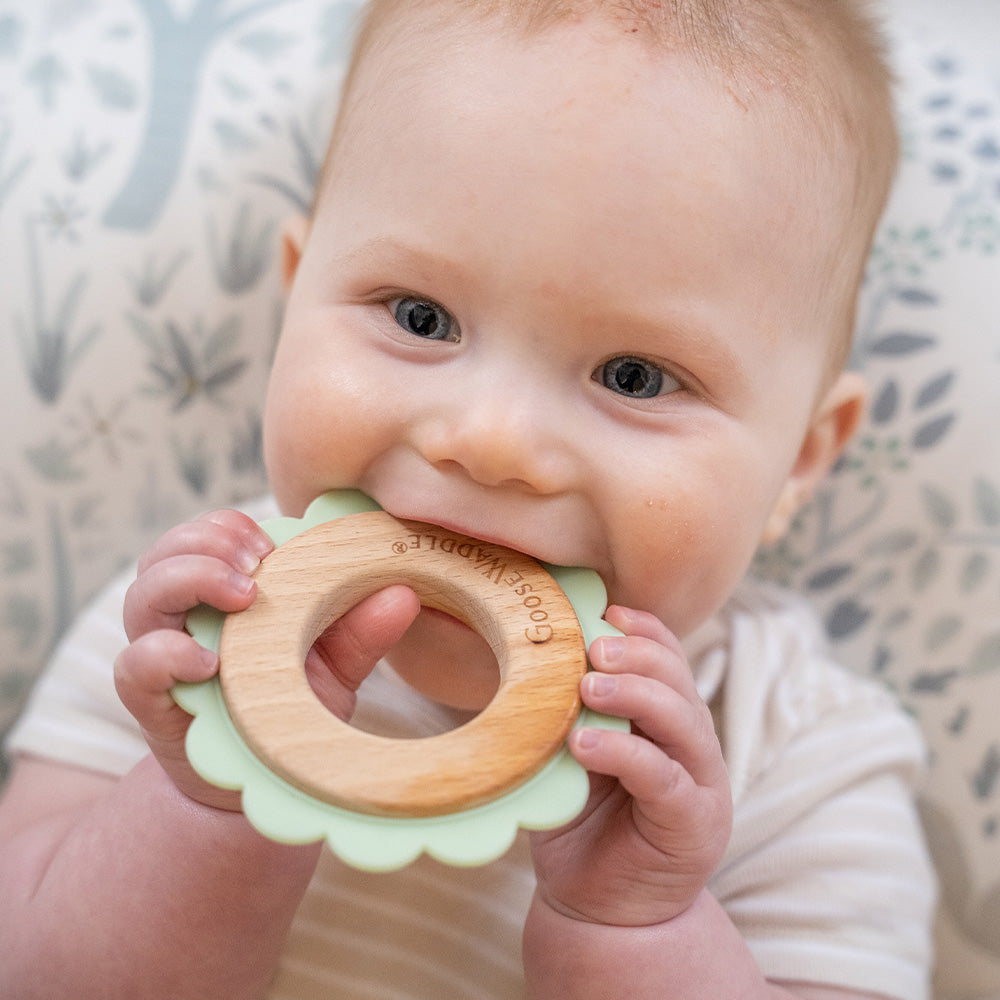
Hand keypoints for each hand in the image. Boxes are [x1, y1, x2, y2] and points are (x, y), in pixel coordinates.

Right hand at [115, 509, 419, 809]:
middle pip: (166, 552)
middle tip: (256, 562)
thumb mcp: (334, 667)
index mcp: (222, 594)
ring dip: (191, 580)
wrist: (258, 781)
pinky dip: (166, 654)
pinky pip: (135, 665)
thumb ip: (361, 632)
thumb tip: (405, 594)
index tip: (272, 539)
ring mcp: (162, 655)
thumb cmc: (290, 710)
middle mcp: (184, 616)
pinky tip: (209, 661)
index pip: (207, 535)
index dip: (231, 526)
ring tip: (244, 596)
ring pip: (143, 594)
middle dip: (209, 543)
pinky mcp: (150, 700)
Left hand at [529, 606, 731, 926]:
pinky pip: (664, 777)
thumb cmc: (582, 824)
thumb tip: (541, 654)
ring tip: (586, 686)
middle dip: (637, 654)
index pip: (669, 659)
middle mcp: (692, 745)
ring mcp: (701, 783)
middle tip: (592, 646)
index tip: (605, 609)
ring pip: (680, 719)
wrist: (599, 911)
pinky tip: (584, 743)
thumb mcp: (574, 756)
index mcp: (667, 720)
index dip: (643, 630)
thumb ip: (573, 712)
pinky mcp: (692, 823)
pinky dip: (625, 753)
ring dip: (632, 694)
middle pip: (678, 680)